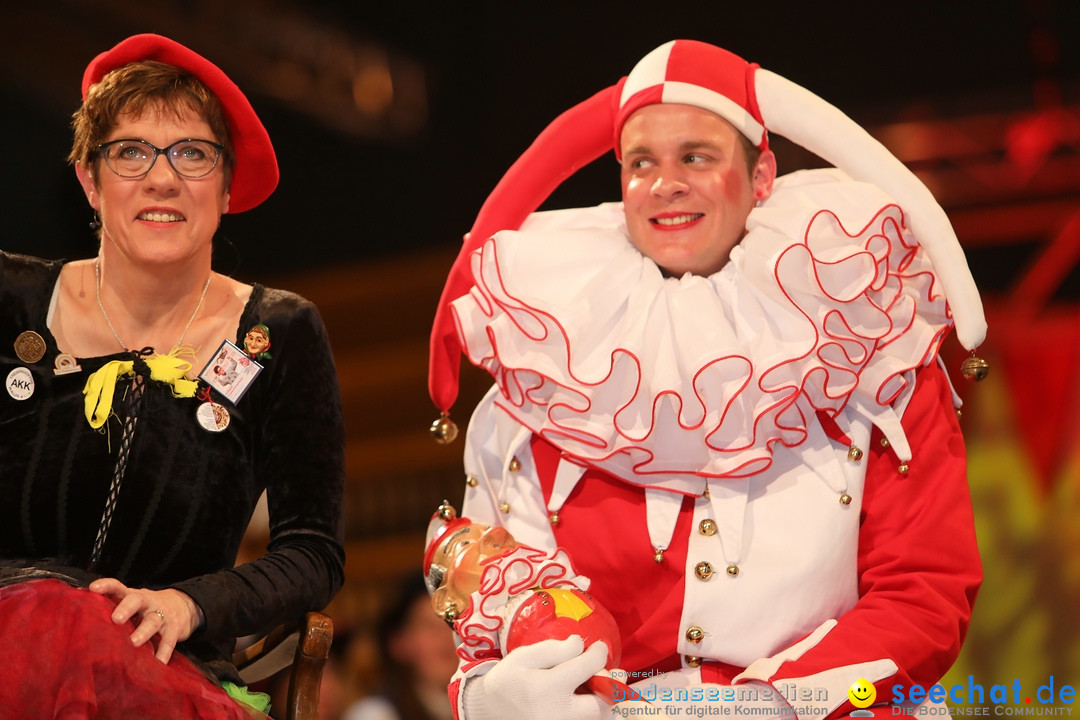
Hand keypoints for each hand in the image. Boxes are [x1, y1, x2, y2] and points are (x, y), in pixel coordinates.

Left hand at [88, 578, 202, 663]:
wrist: (185, 606)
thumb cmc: (146, 610)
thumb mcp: (132, 606)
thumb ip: (111, 612)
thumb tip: (75, 627)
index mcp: (132, 596)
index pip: (118, 587)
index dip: (106, 586)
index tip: (93, 588)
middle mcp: (147, 603)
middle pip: (136, 600)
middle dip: (126, 608)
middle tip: (116, 619)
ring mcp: (162, 615)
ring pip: (153, 620)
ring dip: (144, 631)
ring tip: (134, 642)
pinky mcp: (174, 629)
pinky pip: (169, 641)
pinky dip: (164, 652)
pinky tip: (157, 663)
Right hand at [463, 636, 608, 719]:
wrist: (490, 711)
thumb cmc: (508, 680)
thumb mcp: (524, 656)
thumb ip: (555, 649)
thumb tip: (581, 644)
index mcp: (549, 688)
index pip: (588, 666)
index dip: (599, 653)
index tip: (599, 647)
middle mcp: (560, 713)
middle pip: (602, 703)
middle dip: (608, 685)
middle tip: (603, 673)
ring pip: (597, 717)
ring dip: (602, 699)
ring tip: (593, 684)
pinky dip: (590, 710)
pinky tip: (582, 697)